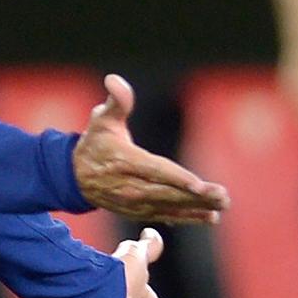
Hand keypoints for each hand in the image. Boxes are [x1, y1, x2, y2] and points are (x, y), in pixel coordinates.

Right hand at [74, 74, 229, 223]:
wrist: (75, 176)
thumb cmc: (95, 143)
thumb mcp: (102, 118)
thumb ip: (115, 101)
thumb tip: (115, 80)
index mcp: (124, 161)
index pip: (154, 171)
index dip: (178, 179)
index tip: (200, 185)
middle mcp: (130, 186)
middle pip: (167, 193)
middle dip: (196, 197)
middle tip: (223, 196)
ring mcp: (134, 202)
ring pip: (169, 207)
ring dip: (197, 208)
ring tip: (222, 207)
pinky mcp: (138, 211)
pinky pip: (166, 216)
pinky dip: (187, 217)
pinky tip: (209, 217)